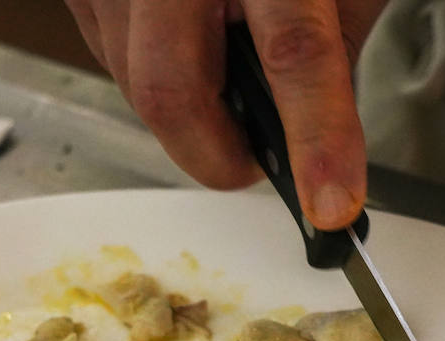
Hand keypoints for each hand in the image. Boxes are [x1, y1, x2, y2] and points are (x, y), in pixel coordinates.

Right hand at [64, 0, 387, 229]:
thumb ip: (333, 45)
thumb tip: (319, 141)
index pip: (293, 51)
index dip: (316, 137)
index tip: (331, 203)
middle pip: (171, 92)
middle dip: (217, 154)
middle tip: (257, 165)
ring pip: (135, 85)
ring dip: (188, 108)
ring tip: (224, 64)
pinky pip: (111, 56)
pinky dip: (154, 71)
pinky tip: (186, 34)